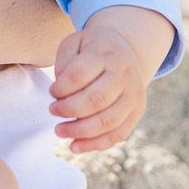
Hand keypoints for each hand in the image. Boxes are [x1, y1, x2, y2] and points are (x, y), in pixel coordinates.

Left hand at [49, 8, 172, 152]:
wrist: (126, 50)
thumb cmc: (92, 49)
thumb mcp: (75, 42)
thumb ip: (64, 62)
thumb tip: (61, 94)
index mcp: (105, 54)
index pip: (80, 74)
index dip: (62, 87)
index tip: (52, 91)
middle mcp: (123, 75)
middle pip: (96, 99)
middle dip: (69, 110)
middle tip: (52, 111)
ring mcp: (133, 95)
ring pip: (108, 121)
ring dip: (80, 131)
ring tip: (59, 131)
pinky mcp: (137, 112)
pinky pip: (118, 134)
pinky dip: (95, 144)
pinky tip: (75, 146)